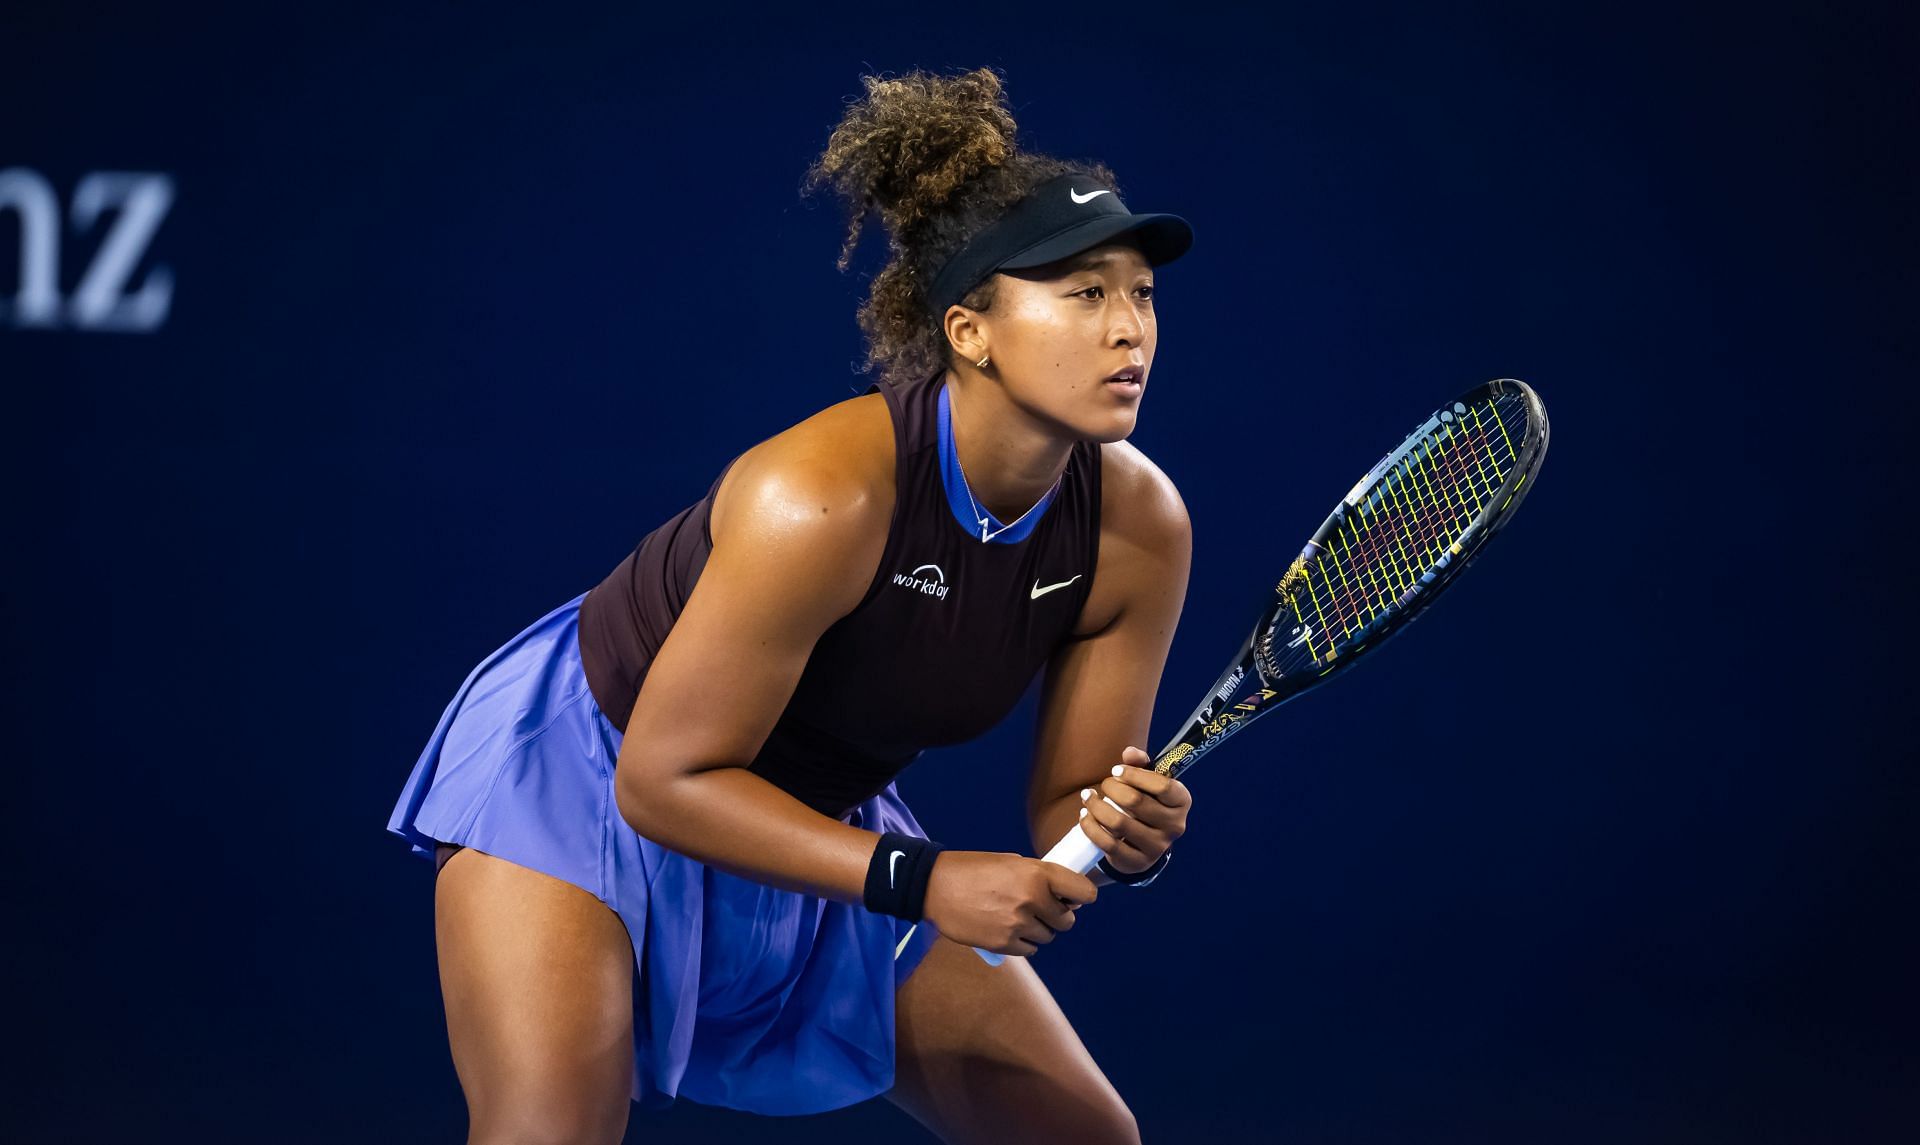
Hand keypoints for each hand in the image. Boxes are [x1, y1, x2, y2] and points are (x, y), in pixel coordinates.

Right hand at [922, 850, 1098, 956]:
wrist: (935, 886)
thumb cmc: (973, 869)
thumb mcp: (1011, 862)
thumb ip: (1040, 877)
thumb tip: (1066, 896)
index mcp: (1037, 874)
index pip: (1084, 892)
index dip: (1082, 896)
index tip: (1075, 898)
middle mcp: (1032, 899)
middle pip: (1067, 920)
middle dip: (1057, 915)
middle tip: (1040, 908)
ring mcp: (1018, 924)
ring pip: (1048, 937)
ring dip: (1039, 929)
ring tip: (1018, 917)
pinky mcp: (1004, 944)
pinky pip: (1030, 950)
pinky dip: (1024, 942)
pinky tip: (1008, 929)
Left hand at [1078, 746, 1191, 874]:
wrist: (1142, 844)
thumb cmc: (1144, 804)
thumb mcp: (1147, 782)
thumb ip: (1140, 763)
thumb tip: (1129, 753)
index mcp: (1181, 802)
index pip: (1163, 786)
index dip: (1135, 775)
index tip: (1115, 770)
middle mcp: (1175, 826)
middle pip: (1136, 802)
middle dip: (1112, 788)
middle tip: (1104, 785)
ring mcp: (1157, 847)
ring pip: (1119, 823)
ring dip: (1096, 807)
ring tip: (1088, 798)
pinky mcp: (1137, 862)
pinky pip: (1108, 844)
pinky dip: (1091, 827)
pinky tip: (1085, 816)